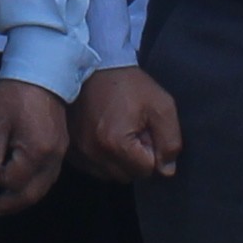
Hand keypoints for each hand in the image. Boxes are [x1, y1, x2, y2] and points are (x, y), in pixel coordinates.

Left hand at [0, 78, 70, 215]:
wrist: (41, 70)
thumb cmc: (15, 94)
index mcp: (37, 152)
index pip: (12, 182)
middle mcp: (53, 158)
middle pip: (31, 195)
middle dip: (6, 205)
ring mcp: (59, 154)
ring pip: (40, 189)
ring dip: (17, 197)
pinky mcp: (60, 148)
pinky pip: (45, 176)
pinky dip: (28, 184)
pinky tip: (12, 180)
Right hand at [74, 65, 183, 183]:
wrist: (97, 66)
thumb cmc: (129, 84)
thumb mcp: (161, 106)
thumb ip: (170, 141)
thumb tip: (167, 170)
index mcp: (116, 143)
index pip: (146, 171)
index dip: (152, 151)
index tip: (145, 130)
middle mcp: (93, 153)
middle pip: (127, 176)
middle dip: (136, 159)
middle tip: (134, 130)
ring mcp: (79, 153)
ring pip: (110, 175)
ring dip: (120, 161)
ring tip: (119, 132)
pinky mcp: (71, 151)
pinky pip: (94, 169)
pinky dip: (103, 158)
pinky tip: (105, 136)